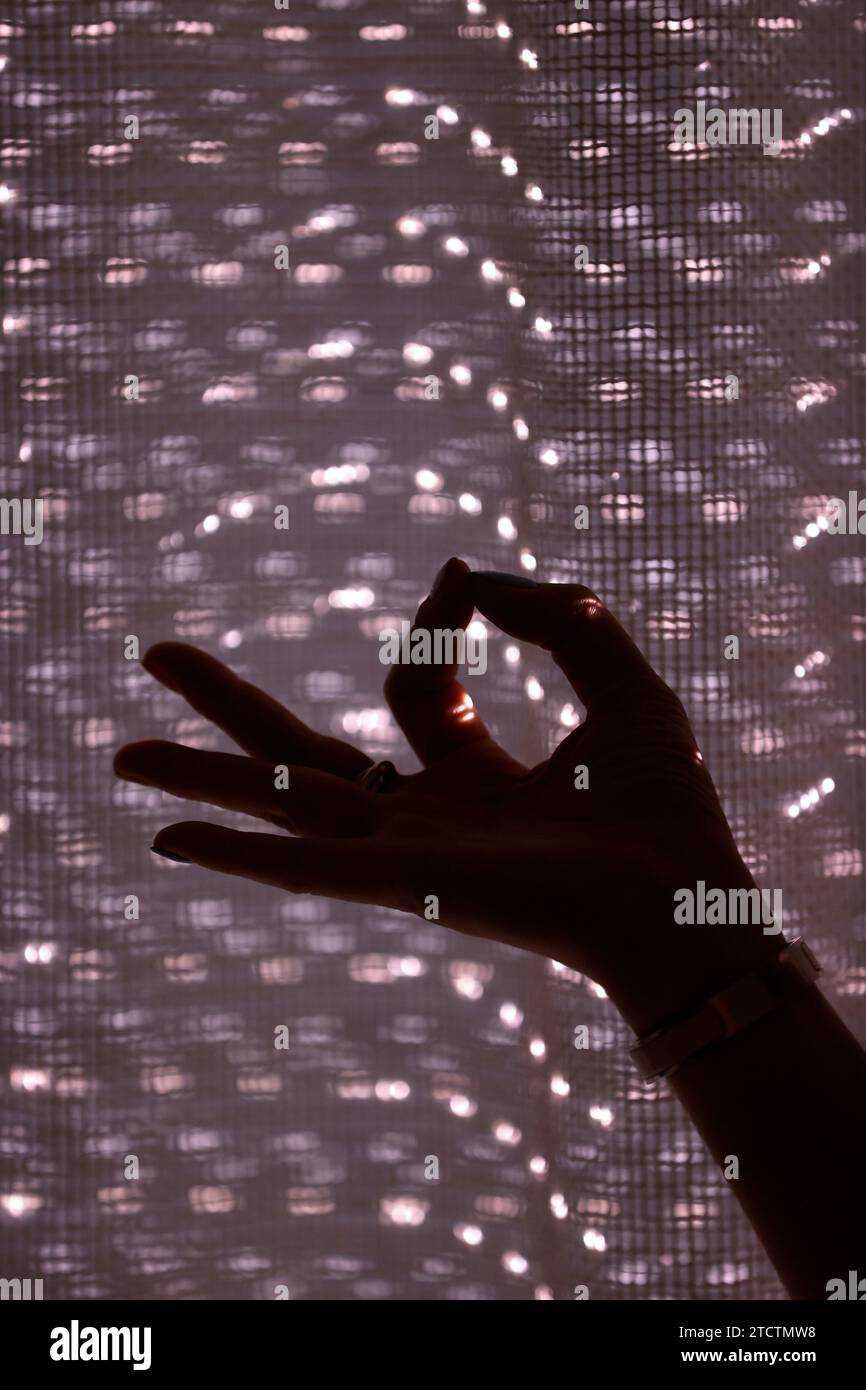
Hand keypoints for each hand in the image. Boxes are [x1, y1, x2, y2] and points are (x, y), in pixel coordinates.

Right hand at [114, 559, 779, 1035]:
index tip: (462, 580)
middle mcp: (425, 819)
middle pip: (301, 755)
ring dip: (201, 778)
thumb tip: (470, 575)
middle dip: (230, 706)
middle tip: (158, 655)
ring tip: (124, 755)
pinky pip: (303, 863)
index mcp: (473, 779)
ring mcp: (406, 853)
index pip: (410, 688)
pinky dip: (235, 850)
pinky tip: (166, 837)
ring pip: (281, 805)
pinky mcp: (404, 880)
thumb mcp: (619, 680)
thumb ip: (555, 618)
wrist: (690, 897)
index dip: (431, 619)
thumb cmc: (667, 808)